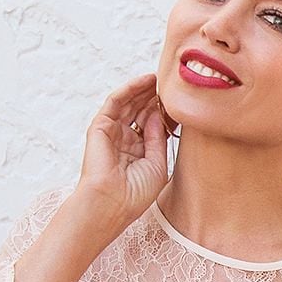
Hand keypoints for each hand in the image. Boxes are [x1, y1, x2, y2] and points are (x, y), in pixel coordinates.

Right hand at [78, 72, 168, 224]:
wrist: (112, 204)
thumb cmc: (135, 194)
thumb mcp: (158, 165)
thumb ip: (159, 138)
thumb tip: (159, 114)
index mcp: (138, 153)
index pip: (152, 126)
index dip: (165, 113)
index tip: (181, 103)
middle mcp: (124, 141)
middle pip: (141, 112)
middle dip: (155, 98)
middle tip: (171, 84)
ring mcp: (112, 133)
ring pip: (129, 104)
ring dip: (144, 89)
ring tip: (161, 77)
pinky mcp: (100, 127)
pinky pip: (116, 101)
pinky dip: (130, 89)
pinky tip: (146, 80)